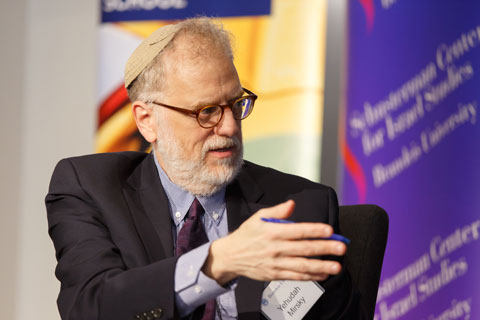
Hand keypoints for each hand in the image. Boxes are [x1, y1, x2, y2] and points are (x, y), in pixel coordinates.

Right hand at [202, 200, 346, 284]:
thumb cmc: (247, 234)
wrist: (231, 256)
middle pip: (304, 249)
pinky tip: (323, 274)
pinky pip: (296, 276)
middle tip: (341, 248)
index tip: (330, 230)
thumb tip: (292, 204)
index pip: (298, 231)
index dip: (315, 230)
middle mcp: (276, 248)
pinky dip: (311, 276)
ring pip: (302, 265)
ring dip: (321, 266)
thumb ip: (277, 211)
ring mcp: (276, 263)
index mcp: (273, 232)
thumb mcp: (258, 217)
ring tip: (337, 266)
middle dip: (325, 248)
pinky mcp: (275, 274)